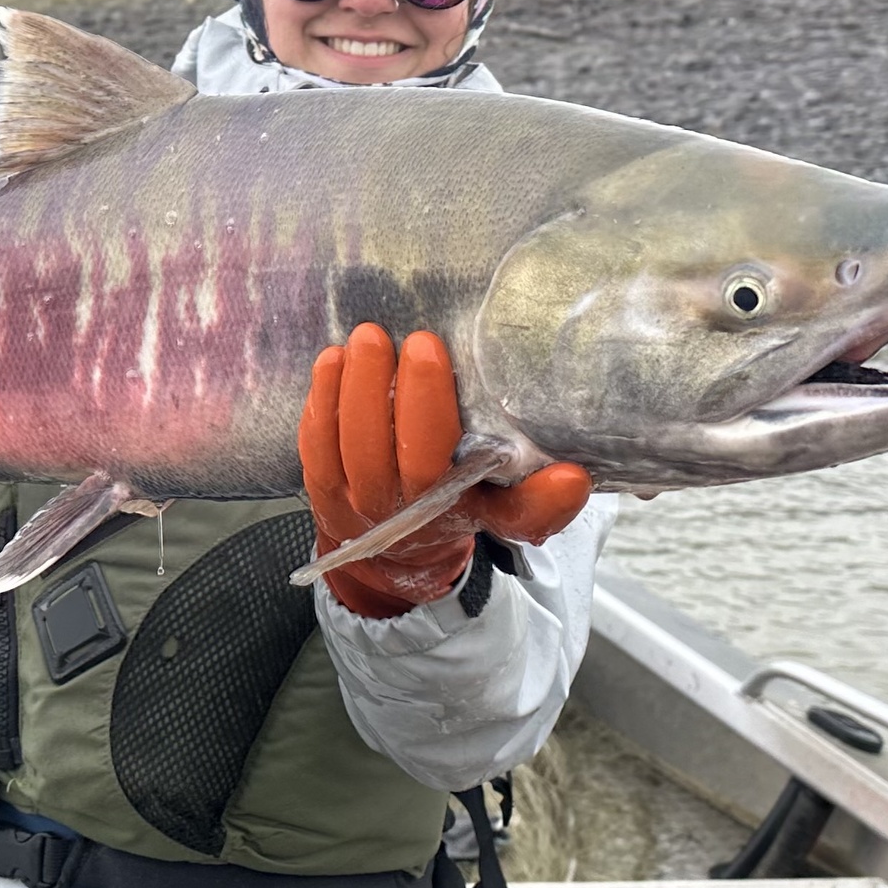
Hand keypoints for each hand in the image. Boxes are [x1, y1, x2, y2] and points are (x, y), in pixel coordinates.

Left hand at [299, 323, 591, 618]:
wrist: (402, 552)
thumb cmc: (461, 509)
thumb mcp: (506, 514)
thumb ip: (539, 502)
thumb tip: (575, 478)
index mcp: (440, 512)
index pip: (430, 464)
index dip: (426, 406)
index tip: (433, 349)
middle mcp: (389, 511)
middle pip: (375, 451)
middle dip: (384, 388)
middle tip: (402, 336)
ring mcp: (347, 500)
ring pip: (339, 444)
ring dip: (348, 387)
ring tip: (366, 338)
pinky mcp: (318, 485)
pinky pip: (312, 442)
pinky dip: (319, 400)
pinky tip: (332, 360)